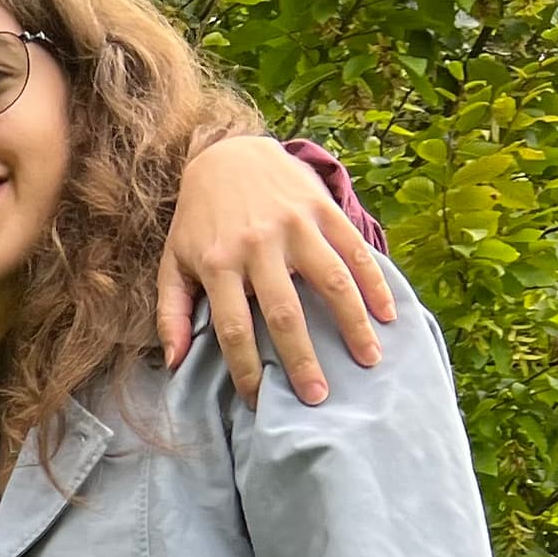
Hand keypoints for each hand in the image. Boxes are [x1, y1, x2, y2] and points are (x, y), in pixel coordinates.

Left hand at [161, 137, 396, 406]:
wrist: (228, 155)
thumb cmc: (198, 221)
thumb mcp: (173, 263)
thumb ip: (170, 312)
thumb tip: (173, 363)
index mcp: (217, 264)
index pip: (233, 329)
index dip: (246, 369)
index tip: (259, 400)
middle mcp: (257, 245)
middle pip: (285, 313)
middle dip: (302, 359)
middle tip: (317, 398)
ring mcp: (294, 225)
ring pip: (331, 282)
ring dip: (353, 325)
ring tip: (368, 361)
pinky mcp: (322, 208)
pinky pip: (354, 250)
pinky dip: (374, 284)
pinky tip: (387, 315)